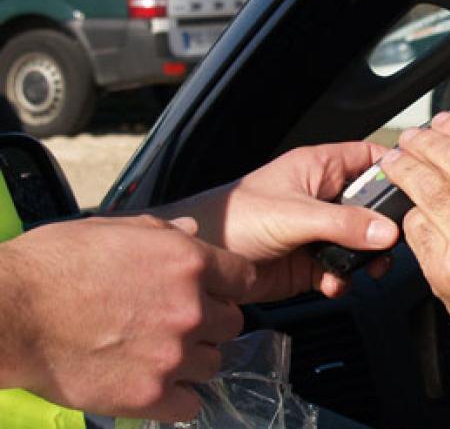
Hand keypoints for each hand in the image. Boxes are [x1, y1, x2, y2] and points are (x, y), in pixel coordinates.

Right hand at [0, 215, 253, 420]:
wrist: (9, 313)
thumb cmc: (54, 264)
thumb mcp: (114, 228)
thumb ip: (164, 232)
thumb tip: (194, 232)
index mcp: (188, 262)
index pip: (244, 279)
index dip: (228, 286)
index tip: (211, 291)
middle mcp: (190, 308)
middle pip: (231, 324)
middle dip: (209, 323)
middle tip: (177, 323)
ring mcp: (172, 354)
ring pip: (213, 364)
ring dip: (192, 360)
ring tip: (159, 354)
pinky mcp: (150, 394)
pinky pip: (190, 404)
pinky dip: (176, 398)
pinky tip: (153, 384)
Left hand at [156, 142, 399, 302]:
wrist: (200, 264)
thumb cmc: (232, 219)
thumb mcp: (294, 215)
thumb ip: (343, 224)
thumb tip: (387, 231)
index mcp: (319, 168)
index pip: (368, 157)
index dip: (394, 168)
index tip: (416, 186)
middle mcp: (322, 197)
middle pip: (372, 205)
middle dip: (385, 226)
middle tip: (392, 243)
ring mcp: (317, 231)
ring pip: (361, 241)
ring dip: (367, 258)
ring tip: (367, 269)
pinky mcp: (309, 262)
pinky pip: (341, 269)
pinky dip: (344, 279)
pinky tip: (333, 283)